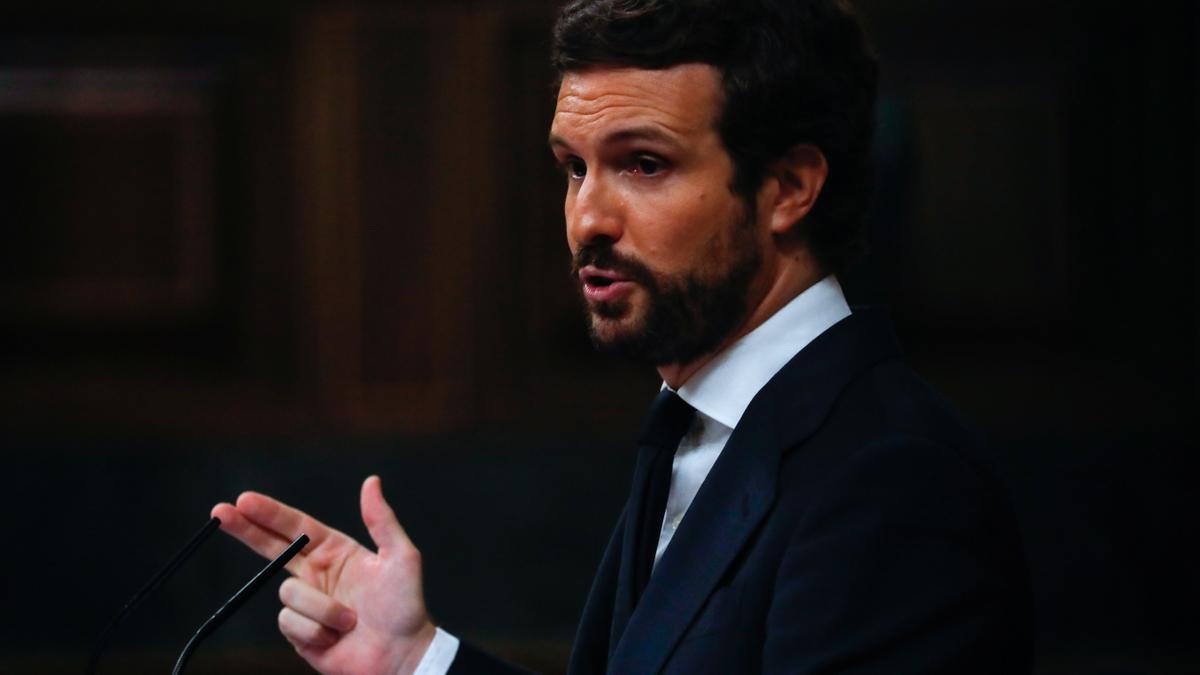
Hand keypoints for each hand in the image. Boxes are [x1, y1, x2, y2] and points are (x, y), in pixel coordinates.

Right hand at [212, 476, 435, 674]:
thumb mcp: (401, 557)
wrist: (402, 656)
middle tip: (219, 512)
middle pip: (270, 548)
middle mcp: (317, 574)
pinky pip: (290, 622)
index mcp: (336, 552)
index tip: (244, 500)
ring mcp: (307, 604)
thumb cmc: (406, 607)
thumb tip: (371, 482)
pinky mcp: (300, 633)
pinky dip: (315, 630)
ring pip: (288, 592)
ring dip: (321, 607)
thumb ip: (382, 520)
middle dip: (245, 529)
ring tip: (350, 620)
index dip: (270, 513)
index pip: (296, 527)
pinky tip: (336, 638)